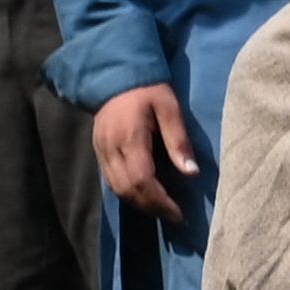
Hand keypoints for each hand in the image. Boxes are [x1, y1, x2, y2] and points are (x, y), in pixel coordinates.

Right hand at [93, 81, 202, 220]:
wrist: (115, 74)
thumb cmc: (148, 89)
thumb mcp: (169, 108)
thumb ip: (179, 140)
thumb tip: (192, 173)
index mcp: (130, 138)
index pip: (142, 180)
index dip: (160, 201)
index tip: (179, 213)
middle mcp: (110, 148)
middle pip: (127, 190)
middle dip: (151, 207)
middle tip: (174, 215)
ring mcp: (101, 150)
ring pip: (116, 188)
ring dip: (139, 203)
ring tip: (162, 208)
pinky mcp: (98, 150)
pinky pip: (110, 180)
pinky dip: (128, 192)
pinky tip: (145, 195)